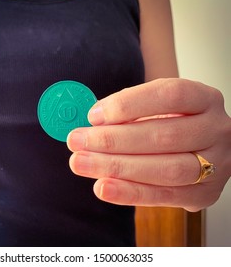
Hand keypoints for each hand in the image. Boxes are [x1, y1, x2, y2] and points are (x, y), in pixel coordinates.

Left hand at [67, 78, 230, 211]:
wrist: (201, 146)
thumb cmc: (172, 122)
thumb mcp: (158, 107)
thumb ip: (130, 111)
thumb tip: (93, 120)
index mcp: (204, 99)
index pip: (169, 95)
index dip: (129, 104)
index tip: (94, 115)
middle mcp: (215, 130)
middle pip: (164, 136)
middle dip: (113, 140)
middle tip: (77, 141)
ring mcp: (216, 165)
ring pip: (166, 169)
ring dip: (116, 167)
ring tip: (81, 163)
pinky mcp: (204, 194)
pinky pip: (164, 196)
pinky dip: (129, 193)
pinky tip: (102, 187)